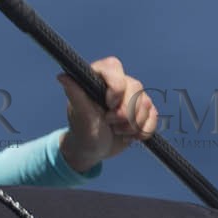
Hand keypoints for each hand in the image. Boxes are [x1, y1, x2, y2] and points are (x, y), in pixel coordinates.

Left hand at [56, 57, 156, 172]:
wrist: (94, 150)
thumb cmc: (83, 131)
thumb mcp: (80, 115)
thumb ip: (75, 95)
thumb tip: (63, 76)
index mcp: (97, 78)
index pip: (113, 67)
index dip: (116, 87)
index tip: (108, 104)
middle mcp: (116, 83)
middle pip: (135, 86)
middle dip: (125, 112)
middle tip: (110, 122)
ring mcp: (131, 96)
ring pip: (146, 102)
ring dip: (133, 124)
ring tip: (117, 130)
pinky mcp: (142, 110)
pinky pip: (154, 115)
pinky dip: (143, 130)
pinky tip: (130, 135)